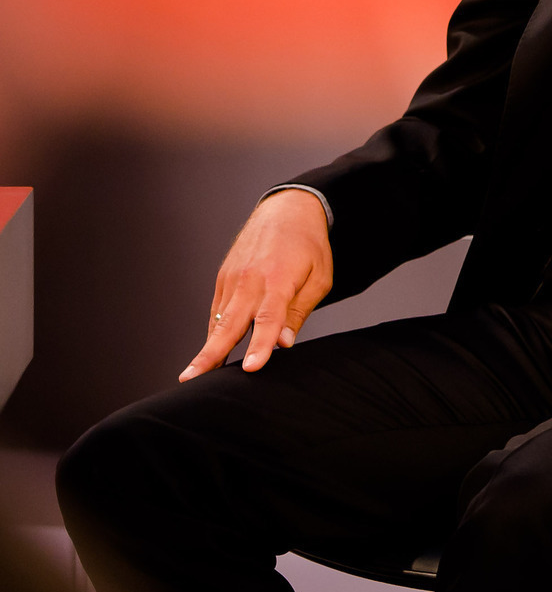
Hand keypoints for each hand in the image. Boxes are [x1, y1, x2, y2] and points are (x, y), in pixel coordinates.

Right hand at [181, 189, 332, 380]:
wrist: (286, 210)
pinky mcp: (223, 279)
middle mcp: (249, 280)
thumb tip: (284, 343)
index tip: (252, 367)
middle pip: (229, 323)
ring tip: (193, 377)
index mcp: (278, 279)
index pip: (269, 318)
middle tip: (191, 380)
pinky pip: (217, 311)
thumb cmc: (309, 246)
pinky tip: (210, 353)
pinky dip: (213, 332)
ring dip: (207, 348)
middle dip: (211, 354)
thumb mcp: (319, 277)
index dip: (260, 344)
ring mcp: (232, 279)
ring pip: (218, 320)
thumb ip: (299, 311)